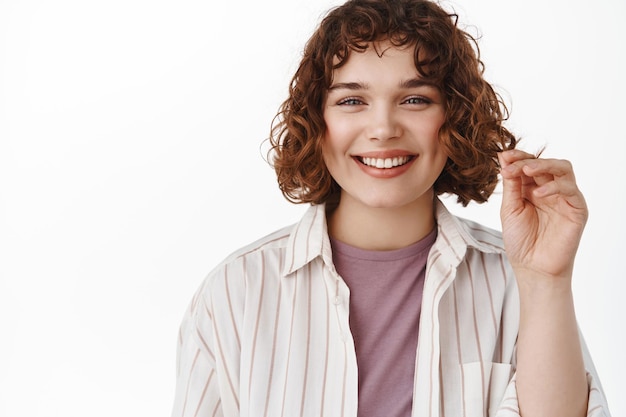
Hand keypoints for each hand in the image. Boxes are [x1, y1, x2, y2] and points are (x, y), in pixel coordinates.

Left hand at [498, 149, 587, 280]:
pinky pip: (571, 190)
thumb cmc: (520, 240)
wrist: (532, 267)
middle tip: (512, 165)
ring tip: (526, 171)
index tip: (503, 156)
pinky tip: (539, 193)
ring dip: (544, 165)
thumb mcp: (510, 208)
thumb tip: (503, 157)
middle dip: (528, 160)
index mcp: (533, 188)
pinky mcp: (577, 209)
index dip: (518, 157)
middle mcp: (551, 190)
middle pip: (545, 162)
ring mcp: (565, 198)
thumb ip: (510, 184)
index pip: (529, 163)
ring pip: (563, 168)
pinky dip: (555, 187)